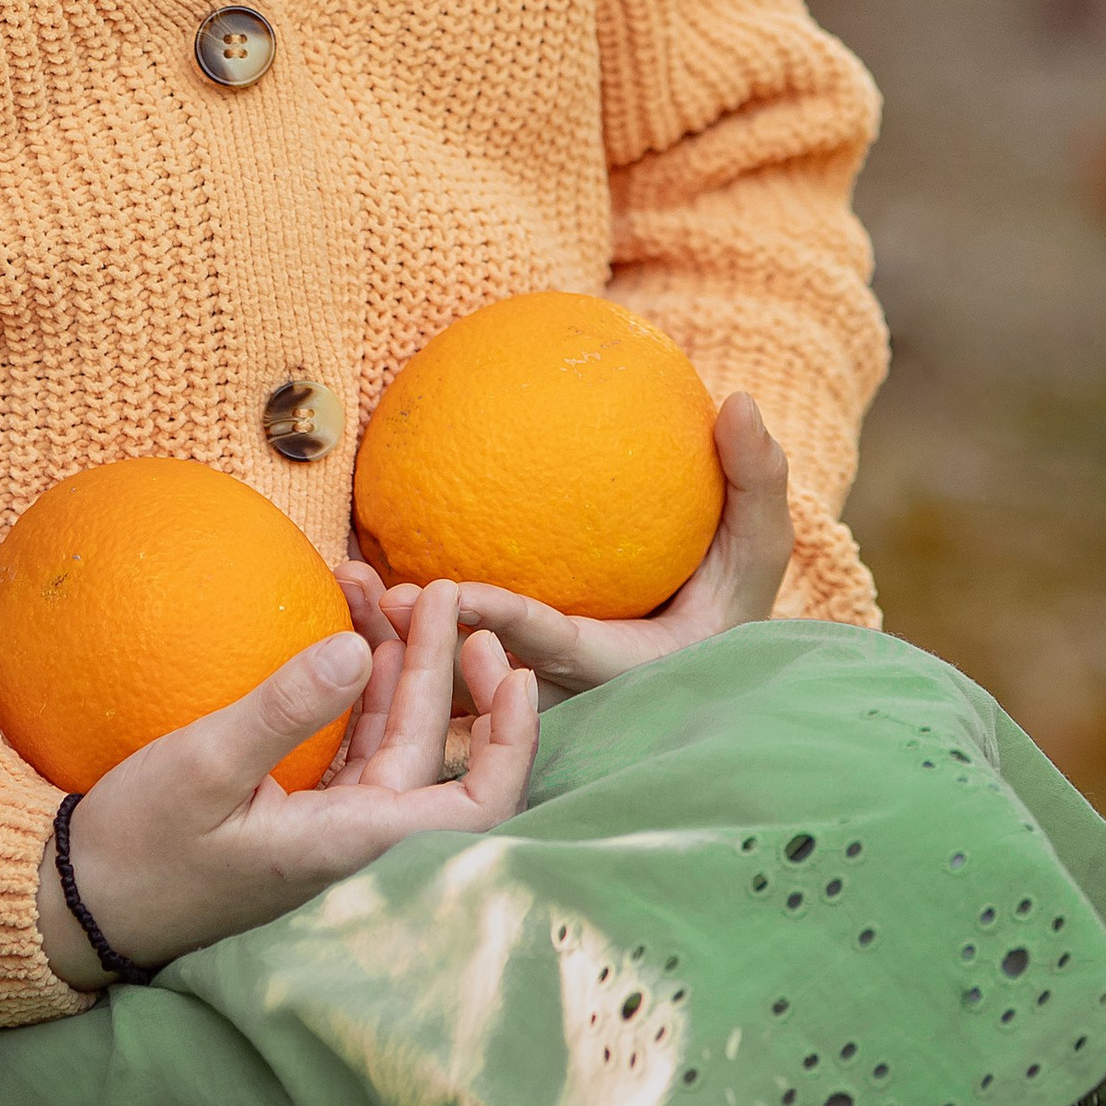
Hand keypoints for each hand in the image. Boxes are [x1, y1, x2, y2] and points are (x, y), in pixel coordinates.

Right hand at [34, 576, 539, 989]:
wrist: (82, 899)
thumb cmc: (141, 842)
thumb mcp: (205, 764)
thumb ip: (284, 708)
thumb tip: (355, 647)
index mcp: (350, 843)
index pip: (472, 809)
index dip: (509, 743)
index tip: (512, 667)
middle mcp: (353, 838)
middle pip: (431, 747)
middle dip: (440, 663)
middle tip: (428, 586)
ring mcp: (327, 823)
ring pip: (390, 735)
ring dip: (392, 662)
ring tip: (373, 584)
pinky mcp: (298, 809)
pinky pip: (351, 740)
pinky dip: (353, 682)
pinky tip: (345, 629)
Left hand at [348, 392, 795, 699]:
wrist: (704, 653)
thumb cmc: (734, 597)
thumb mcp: (759, 542)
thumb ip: (755, 478)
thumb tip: (740, 401)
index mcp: (624, 678)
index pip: (557, 652)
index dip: (511, 625)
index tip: (460, 591)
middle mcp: (567, 703)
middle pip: (485, 686)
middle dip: (429, 654)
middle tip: (380, 593)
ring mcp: (527, 703)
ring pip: (448, 686)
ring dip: (394, 643)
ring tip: (346, 581)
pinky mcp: (499, 690)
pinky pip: (439, 665)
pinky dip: (397, 631)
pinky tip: (350, 570)